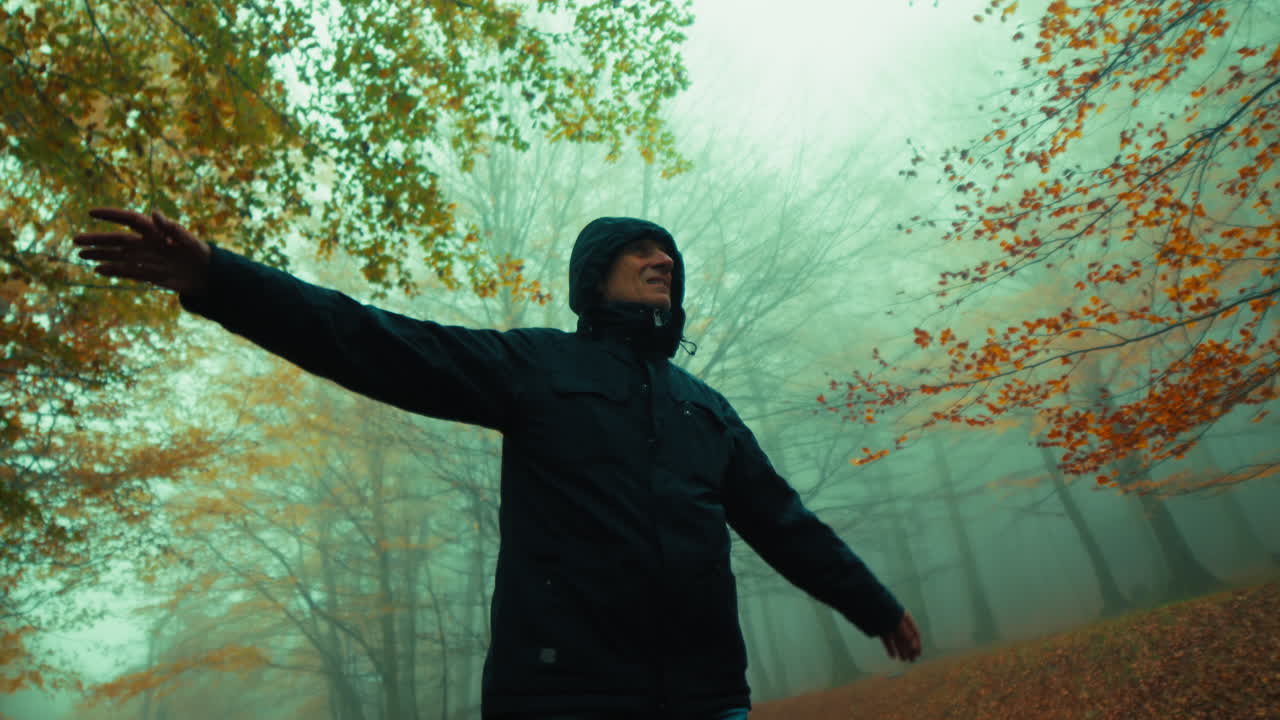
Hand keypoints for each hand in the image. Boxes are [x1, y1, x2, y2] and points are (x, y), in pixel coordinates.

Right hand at [74, 208, 211, 295]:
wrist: (206, 274)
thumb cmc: (199, 252)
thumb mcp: (188, 239)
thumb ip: (171, 227)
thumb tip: (154, 212)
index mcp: (155, 231)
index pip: (129, 219)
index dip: (110, 215)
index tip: (91, 212)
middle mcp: (146, 244)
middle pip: (117, 240)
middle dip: (97, 240)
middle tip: (76, 240)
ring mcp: (145, 259)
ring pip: (118, 256)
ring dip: (100, 255)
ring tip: (81, 255)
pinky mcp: (148, 274)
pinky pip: (127, 271)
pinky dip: (113, 271)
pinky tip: (98, 270)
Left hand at [881, 610, 921, 661]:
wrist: (869, 605)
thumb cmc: (885, 611)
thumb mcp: (897, 623)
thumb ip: (905, 633)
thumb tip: (913, 644)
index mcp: (905, 618)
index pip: (914, 633)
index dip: (916, 644)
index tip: (918, 654)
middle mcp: (898, 622)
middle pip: (906, 638)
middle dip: (909, 649)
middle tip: (911, 660)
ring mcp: (889, 626)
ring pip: (897, 640)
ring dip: (901, 650)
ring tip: (903, 660)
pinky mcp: (881, 629)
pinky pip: (887, 640)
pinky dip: (890, 648)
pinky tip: (892, 656)